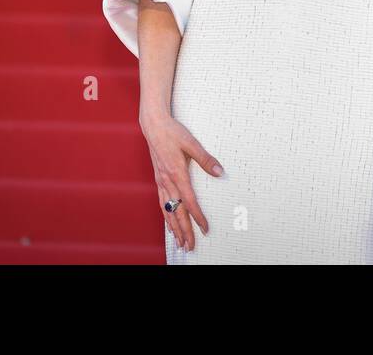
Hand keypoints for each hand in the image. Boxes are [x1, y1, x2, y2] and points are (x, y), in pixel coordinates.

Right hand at [140, 111, 223, 250]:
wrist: (153, 126)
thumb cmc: (173, 132)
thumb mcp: (192, 143)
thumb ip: (206, 159)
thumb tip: (219, 171)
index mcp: (177, 174)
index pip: (189, 201)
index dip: (198, 217)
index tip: (205, 228)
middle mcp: (167, 181)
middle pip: (177, 212)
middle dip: (184, 230)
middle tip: (190, 246)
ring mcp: (161, 182)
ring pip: (167, 211)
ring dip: (174, 227)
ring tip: (179, 241)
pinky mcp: (159, 179)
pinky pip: (162, 203)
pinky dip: (166, 216)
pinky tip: (169, 223)